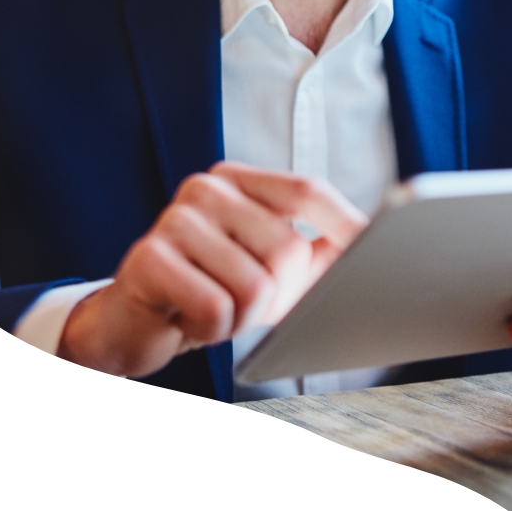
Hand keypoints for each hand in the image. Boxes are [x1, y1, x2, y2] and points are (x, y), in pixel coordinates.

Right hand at [58, 161, 367, 377]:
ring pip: (254, 286)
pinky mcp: (150, 259)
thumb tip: (373, 249)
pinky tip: (190, 317)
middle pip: (287, 248)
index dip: (346, 223)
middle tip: (246, 303)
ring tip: (214, 307)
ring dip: (241, 317)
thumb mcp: (266, 266)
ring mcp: (174, 219)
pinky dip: (212, 329)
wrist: (133, 321)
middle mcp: (206, 189)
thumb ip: (316, 252)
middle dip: (280, 296)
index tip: (378, 249)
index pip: (306, 190)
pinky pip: (216, 308)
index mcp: (238, 181)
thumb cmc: (209, 288)